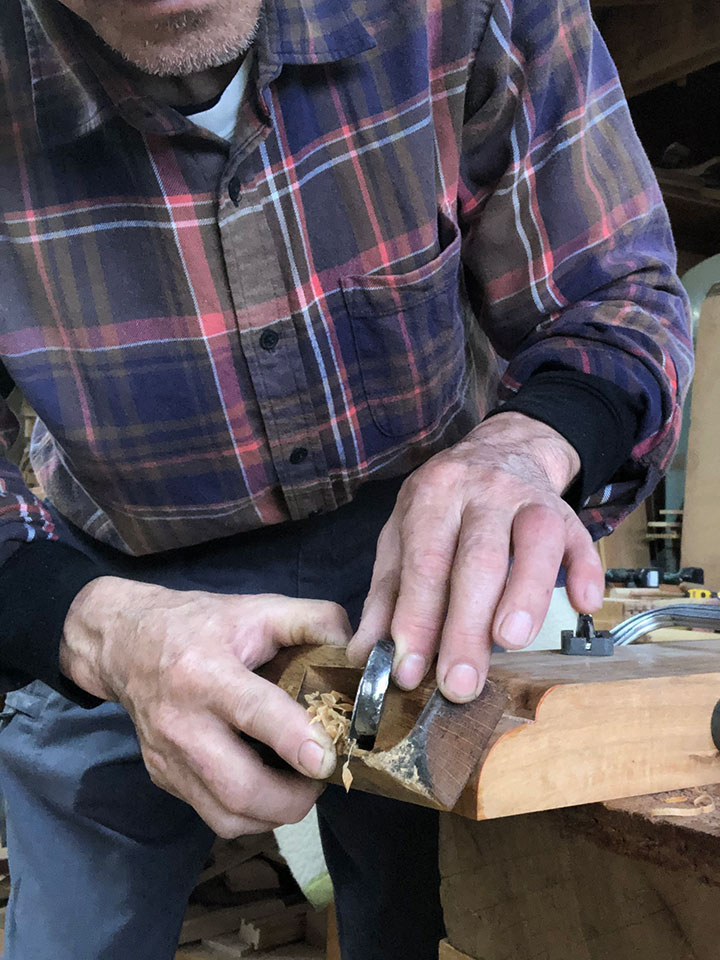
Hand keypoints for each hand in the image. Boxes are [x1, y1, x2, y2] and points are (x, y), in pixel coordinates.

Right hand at [61, 579, 350, 836]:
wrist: (125, 643)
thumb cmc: (199, 623)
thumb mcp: (256, 607)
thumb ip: (312, 621)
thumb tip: (357, 654)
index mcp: (205, 673)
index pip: (252, 712)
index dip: (293, 739)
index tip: (327, 760)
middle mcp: (182, 723)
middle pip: (238, 787)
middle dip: (291, 799)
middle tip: (323, 779)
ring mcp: (168, 758)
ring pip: (226, 816)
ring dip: (274, 813)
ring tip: (300, 787)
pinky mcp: (162, 778)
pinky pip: (212, 814)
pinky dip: (248, 812)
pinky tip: (267, 787)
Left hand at [347, 412, 603, 700]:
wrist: (502, 449)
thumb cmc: (444, 507)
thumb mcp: (402, 536)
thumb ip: (387, 594)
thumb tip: (366, 655)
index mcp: (431, 498)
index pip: (423, 563)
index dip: (416, 621)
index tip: (409, 673)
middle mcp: (480, 492)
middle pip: (477, 559)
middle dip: (467, 626)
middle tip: (460, 683)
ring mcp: (528, 499)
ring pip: (533, 542)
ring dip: (525, 594)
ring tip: (510, 641)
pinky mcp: (566, 512)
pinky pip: (581, 539)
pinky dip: (585, 572)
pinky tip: (584, 604)